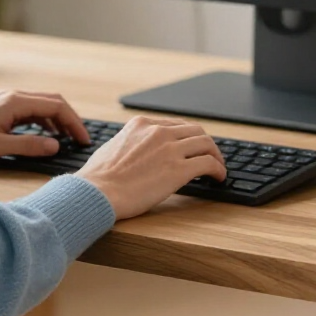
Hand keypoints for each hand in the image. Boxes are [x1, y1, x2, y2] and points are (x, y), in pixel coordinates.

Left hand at [0, 90, 90, 162]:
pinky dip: (44, 121)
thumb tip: (55, 145)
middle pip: (52, 102)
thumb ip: (27, 145)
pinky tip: (46, 135)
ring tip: (68, 140)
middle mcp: (13, 96)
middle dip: (70, 120)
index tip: (84, 140)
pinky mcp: (1, 107)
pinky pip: (30, 110)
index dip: (74, 123)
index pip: (55, 106)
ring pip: (41, 105)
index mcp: (14, 102)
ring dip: (57, 120)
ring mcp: (7, 100)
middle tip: (81, 141)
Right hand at [76, 115, 226, 220]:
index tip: (193, 147)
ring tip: (218, 168)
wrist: (97, 191)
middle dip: (206, 144)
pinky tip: (218, 178)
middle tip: (211, 157)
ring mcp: (169, 149)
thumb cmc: (99, 177)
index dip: (188, 137)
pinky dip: (218, 170)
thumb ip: (130, 142)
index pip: (175, 125)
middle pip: (195, 130)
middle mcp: (157, 131)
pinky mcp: (178, 170)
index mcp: (141, 123)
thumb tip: (135, 151)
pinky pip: (208, 164)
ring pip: (206, 143)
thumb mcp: (113, 146)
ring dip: (216, 156)